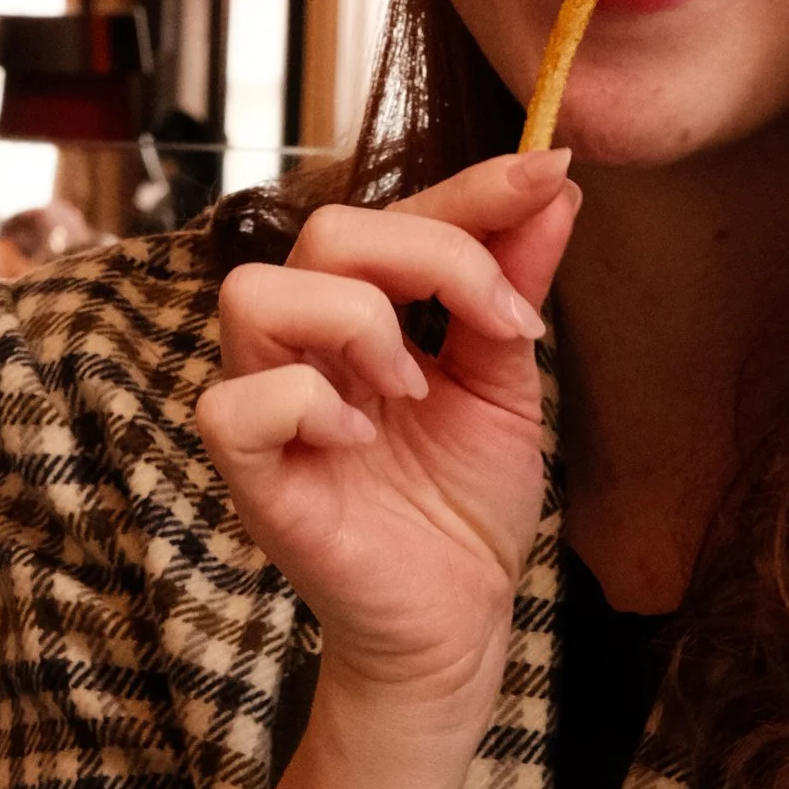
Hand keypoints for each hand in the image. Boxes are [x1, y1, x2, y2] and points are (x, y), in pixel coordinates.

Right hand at [196, 150, 578, 731]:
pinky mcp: (252, 478)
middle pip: (324, 230)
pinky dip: (304, 404)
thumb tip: (557, 183)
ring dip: (356, 321)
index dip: (472, 188)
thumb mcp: (508, 382)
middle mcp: (306, 348)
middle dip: (430, 255)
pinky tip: (360, 439)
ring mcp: (272, 411)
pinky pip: (232, 406)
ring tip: (413, 387)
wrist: (463, 617)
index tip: (551, 171)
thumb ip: (513, 285)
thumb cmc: (466, 505)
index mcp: (362, 315)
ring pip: (253, 294)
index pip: (395, 214)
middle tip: (496, 326)